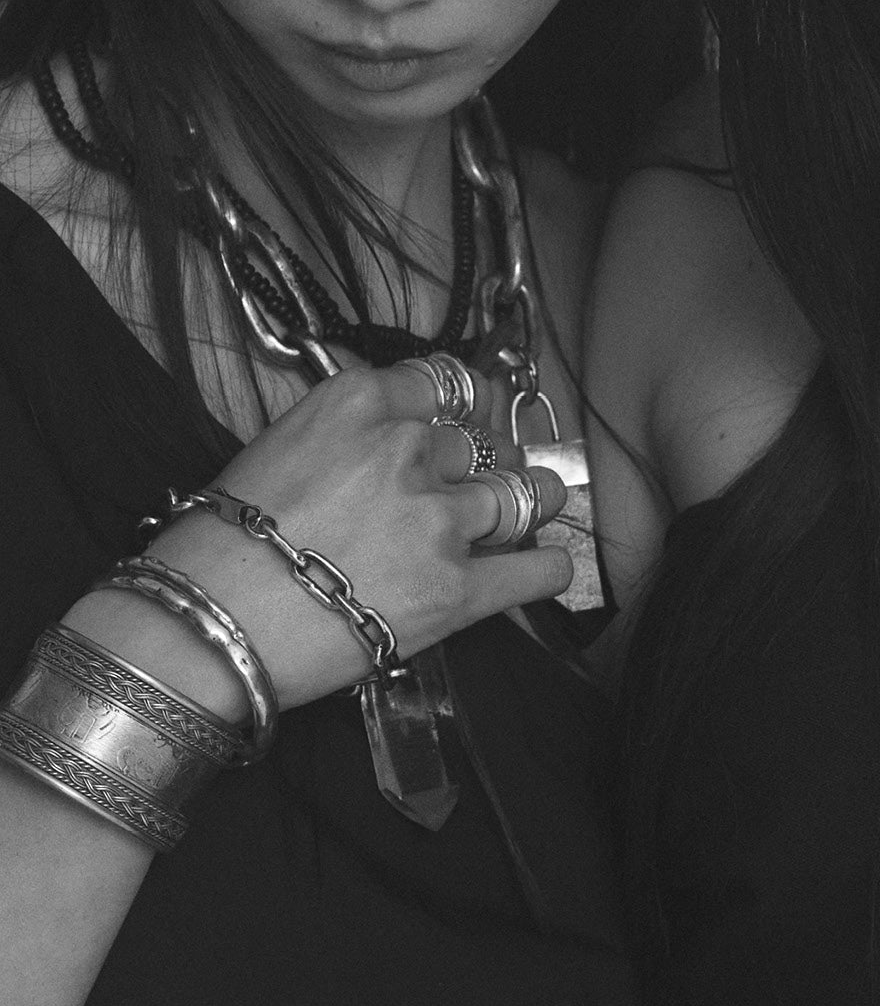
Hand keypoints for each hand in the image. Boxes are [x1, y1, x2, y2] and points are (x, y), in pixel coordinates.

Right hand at [87, 362, 569, 713]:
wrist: (206, 623)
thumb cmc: (219, 545)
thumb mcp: (277, 450)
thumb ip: (347, 434)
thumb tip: (392, 433)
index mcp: (358, 405)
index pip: (443, 382)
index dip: (462, 405)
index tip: (469, 419)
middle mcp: (408, 450)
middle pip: (484, 445)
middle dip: (488, 464)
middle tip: (482, 484)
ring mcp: (441, 520)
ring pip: (528, 496)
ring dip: (534, 502)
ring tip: (530, 511)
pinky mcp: (461, 588)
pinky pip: (542, 569)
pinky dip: (548, 568)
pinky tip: (542, 566)